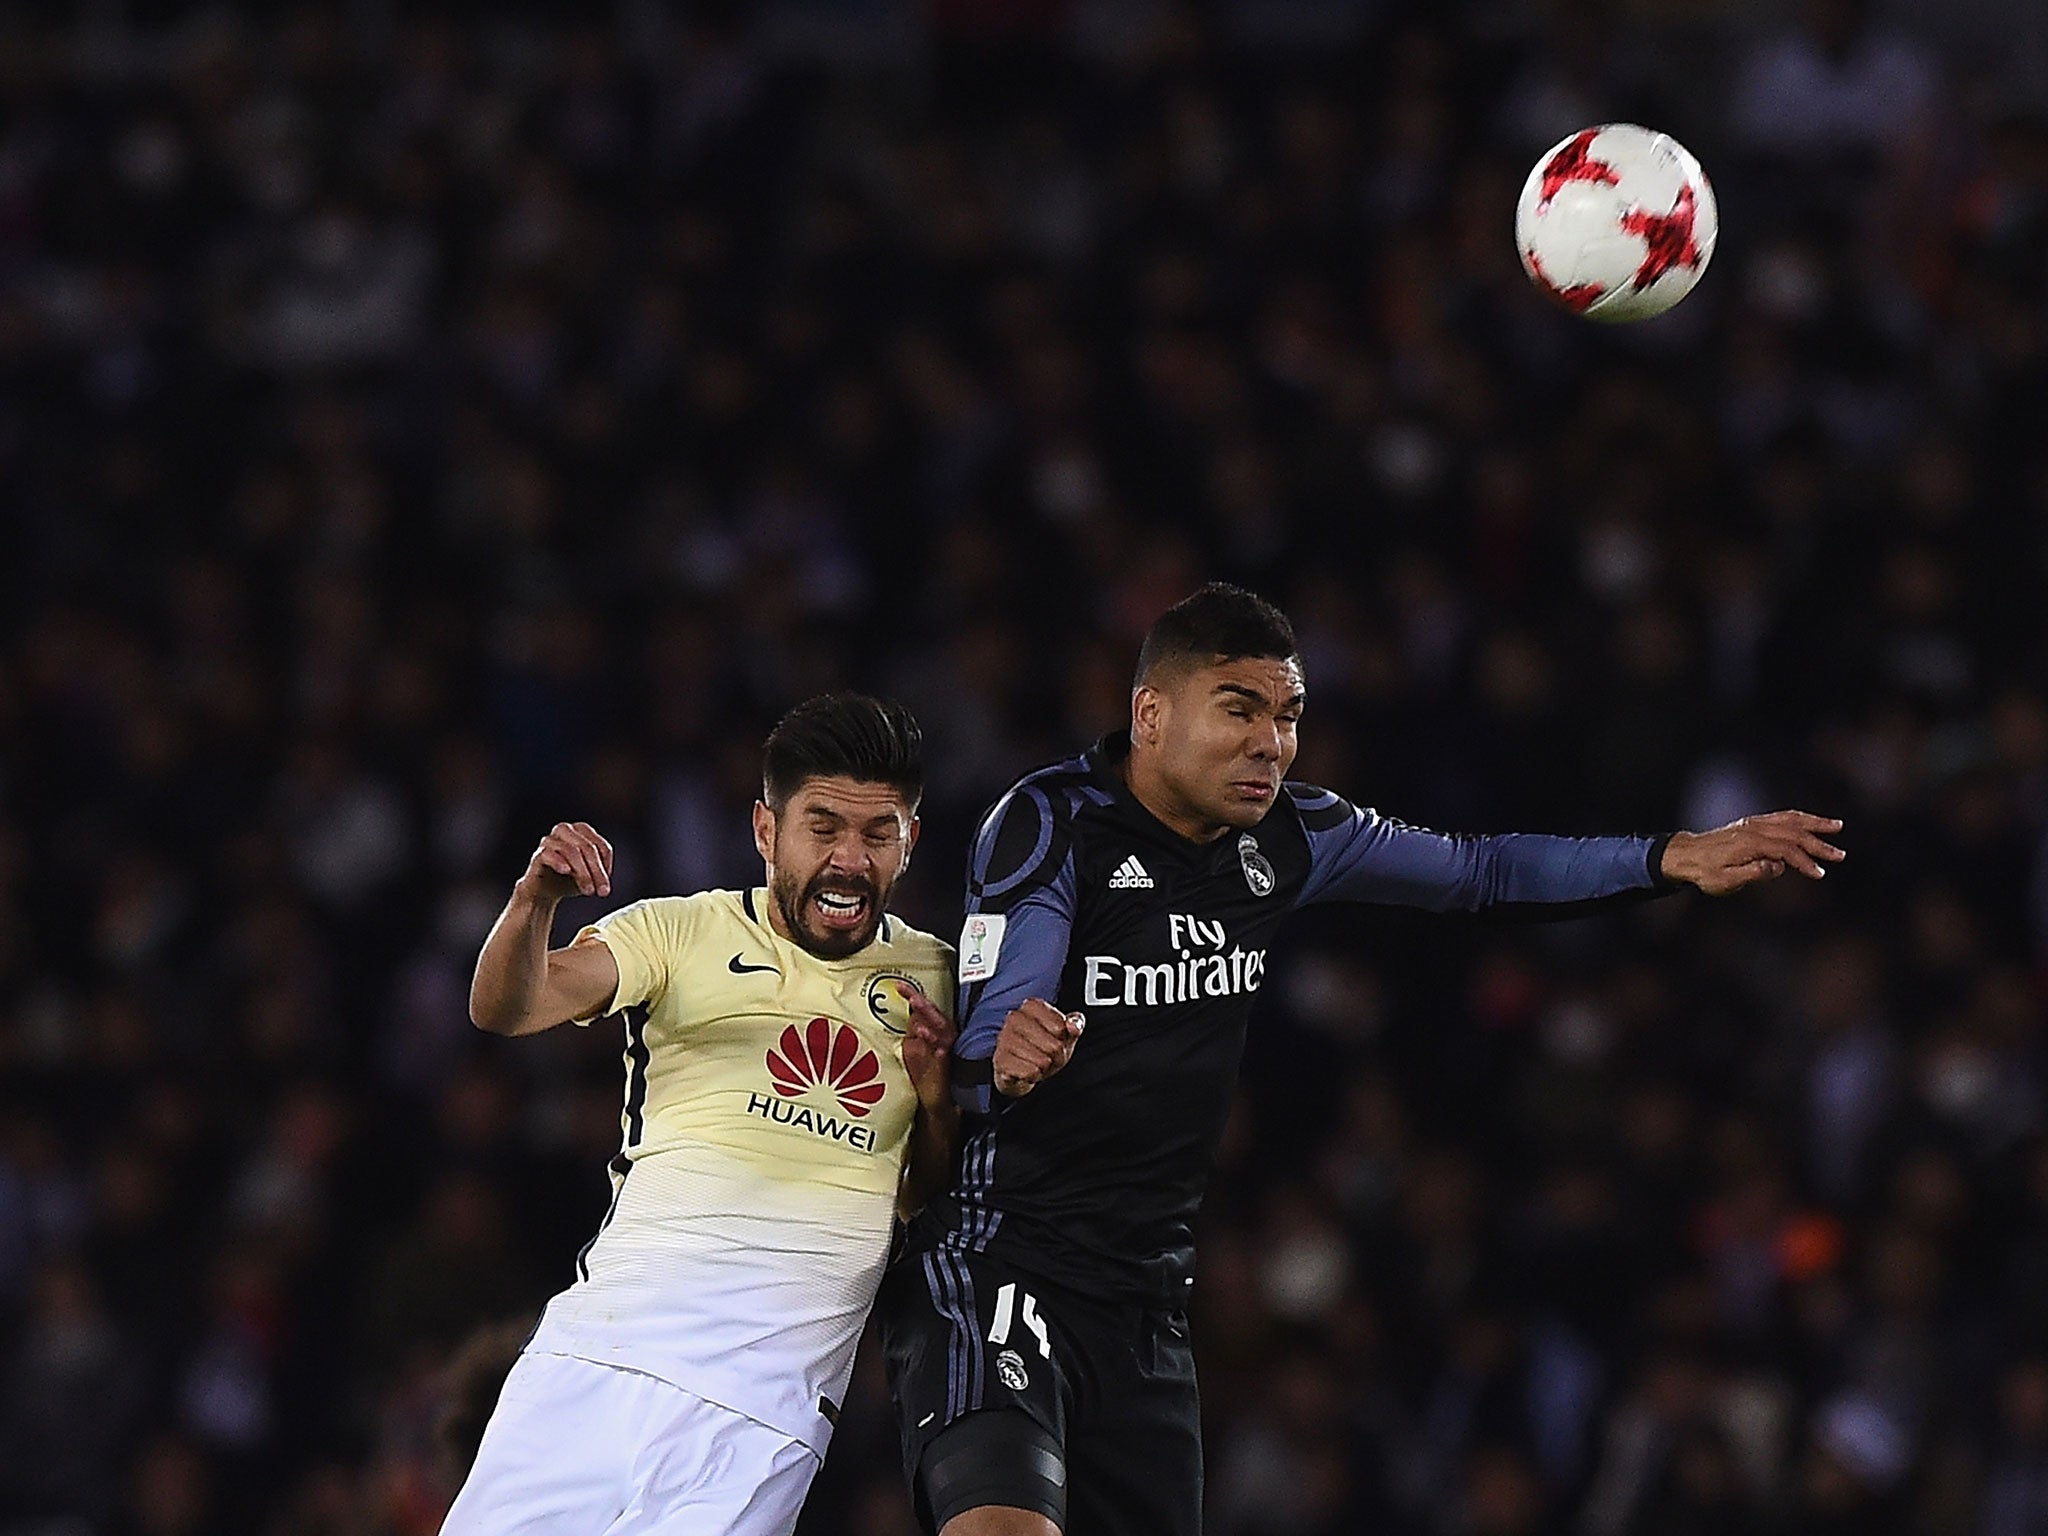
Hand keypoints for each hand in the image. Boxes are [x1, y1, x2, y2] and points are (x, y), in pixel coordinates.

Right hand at [517, 822, 613, 901]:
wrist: (543, 891)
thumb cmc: (568, 879)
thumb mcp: (590, 877)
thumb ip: (600, 874)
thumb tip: (605, 882)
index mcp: (582, 830)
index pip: (601, 846)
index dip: (606, 867)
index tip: (605, 886)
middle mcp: (566, 830)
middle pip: (587, 847)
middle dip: (597, 871)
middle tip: (601, 891)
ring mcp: (550, 840)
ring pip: (571, 851)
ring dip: (583, 873)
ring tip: (588, 890)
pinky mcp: (538, 854)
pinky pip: (548, 853)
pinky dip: (559, 862)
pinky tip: (566, 871)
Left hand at [900, 986, 957, 1115]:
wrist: (937, 1102)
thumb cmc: (926, 1075)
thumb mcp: (913, 1049)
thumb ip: (913, 1032)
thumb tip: (908, 1014)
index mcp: (933, 1032)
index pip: (925, 1010)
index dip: (913, 996)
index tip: (899, 986)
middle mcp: (942, 1039)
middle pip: (935, 1015)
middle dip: (923, 1003)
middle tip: (909, 993)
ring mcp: (944, 1052)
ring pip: (942, 1029)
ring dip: (929, 1017)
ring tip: (916, 1004)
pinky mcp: (944, 1066)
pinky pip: (942, 1051)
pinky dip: (935, 1042)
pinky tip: (925, 1035)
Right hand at [992, 999, 1084, 1097]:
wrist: (1020, 1068)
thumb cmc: (1043, 1047)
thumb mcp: (1064, 1034)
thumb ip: (1075, 1025)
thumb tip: (1074, 1025)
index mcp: (1031, 1006)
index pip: (1060, 1025)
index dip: (1063, 1038)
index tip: (1058, 1038)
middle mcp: (1014, 1018)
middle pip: (1053, 1046)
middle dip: (1057, 1056)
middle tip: (1050, 1056)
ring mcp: (1004, 1039)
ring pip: (1042, 1060)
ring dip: (1045, 1068)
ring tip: (1038, 1063)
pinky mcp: (1000, 1060)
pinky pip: (1029, 1072)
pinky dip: (1033, 1076)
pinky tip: (1028, 1071)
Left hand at [1661, 812, 1843, 895]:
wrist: (1686, 856)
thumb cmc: (1705, 872)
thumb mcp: (1725, 881)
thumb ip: (1752, 873)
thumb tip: (1778, 867)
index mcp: (1750, 844)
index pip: (1786, 850)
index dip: (1805, 862)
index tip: (1819, 873)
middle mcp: (1754, 829)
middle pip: (1793, 833)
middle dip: (1818, 844)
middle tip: (1840, 856)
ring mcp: (1753, 824)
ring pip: (1790, 819)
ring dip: (1815, 823)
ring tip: (1837, 826)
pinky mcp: (1752, 823)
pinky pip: (1780, 816)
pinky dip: (1800, 817)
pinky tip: (1812, 822)